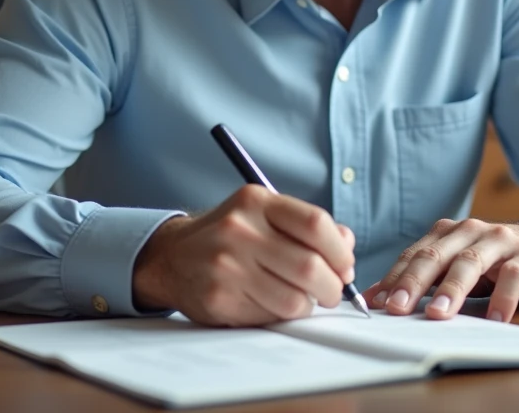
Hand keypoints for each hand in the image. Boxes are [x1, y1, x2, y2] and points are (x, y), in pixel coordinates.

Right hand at [132, 185, 356, 325]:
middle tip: (332, 292)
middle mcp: (239, 230)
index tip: (346, 266)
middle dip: (332, 287)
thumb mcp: (264, 215)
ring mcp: (226, 266)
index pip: (315, 224)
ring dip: (308, 305)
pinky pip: (271, 317)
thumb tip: (346, 244)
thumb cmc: (229, 236)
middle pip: (309, 266)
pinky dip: (282, 315)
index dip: (340, 251)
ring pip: (294, 299)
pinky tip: (272, 303)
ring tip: (301, 298)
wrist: (171, 257)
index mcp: (256, 202)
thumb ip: (306, 226)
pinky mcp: (219, 298)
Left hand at [363, 218, 518, 322]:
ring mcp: (501, 241)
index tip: (376, 303)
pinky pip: (513, 276)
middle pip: (437, 255)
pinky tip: (493, 320)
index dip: (394, 278)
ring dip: (451, 289)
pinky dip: (502, 298)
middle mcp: (472, 231)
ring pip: (470, 262)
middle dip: (414, 283)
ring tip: (438, 313)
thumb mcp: (458, 267)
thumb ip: (426, 278)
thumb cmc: (496, 263)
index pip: (416, 254)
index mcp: (449, 232)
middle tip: (397, 308)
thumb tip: (379, 296)